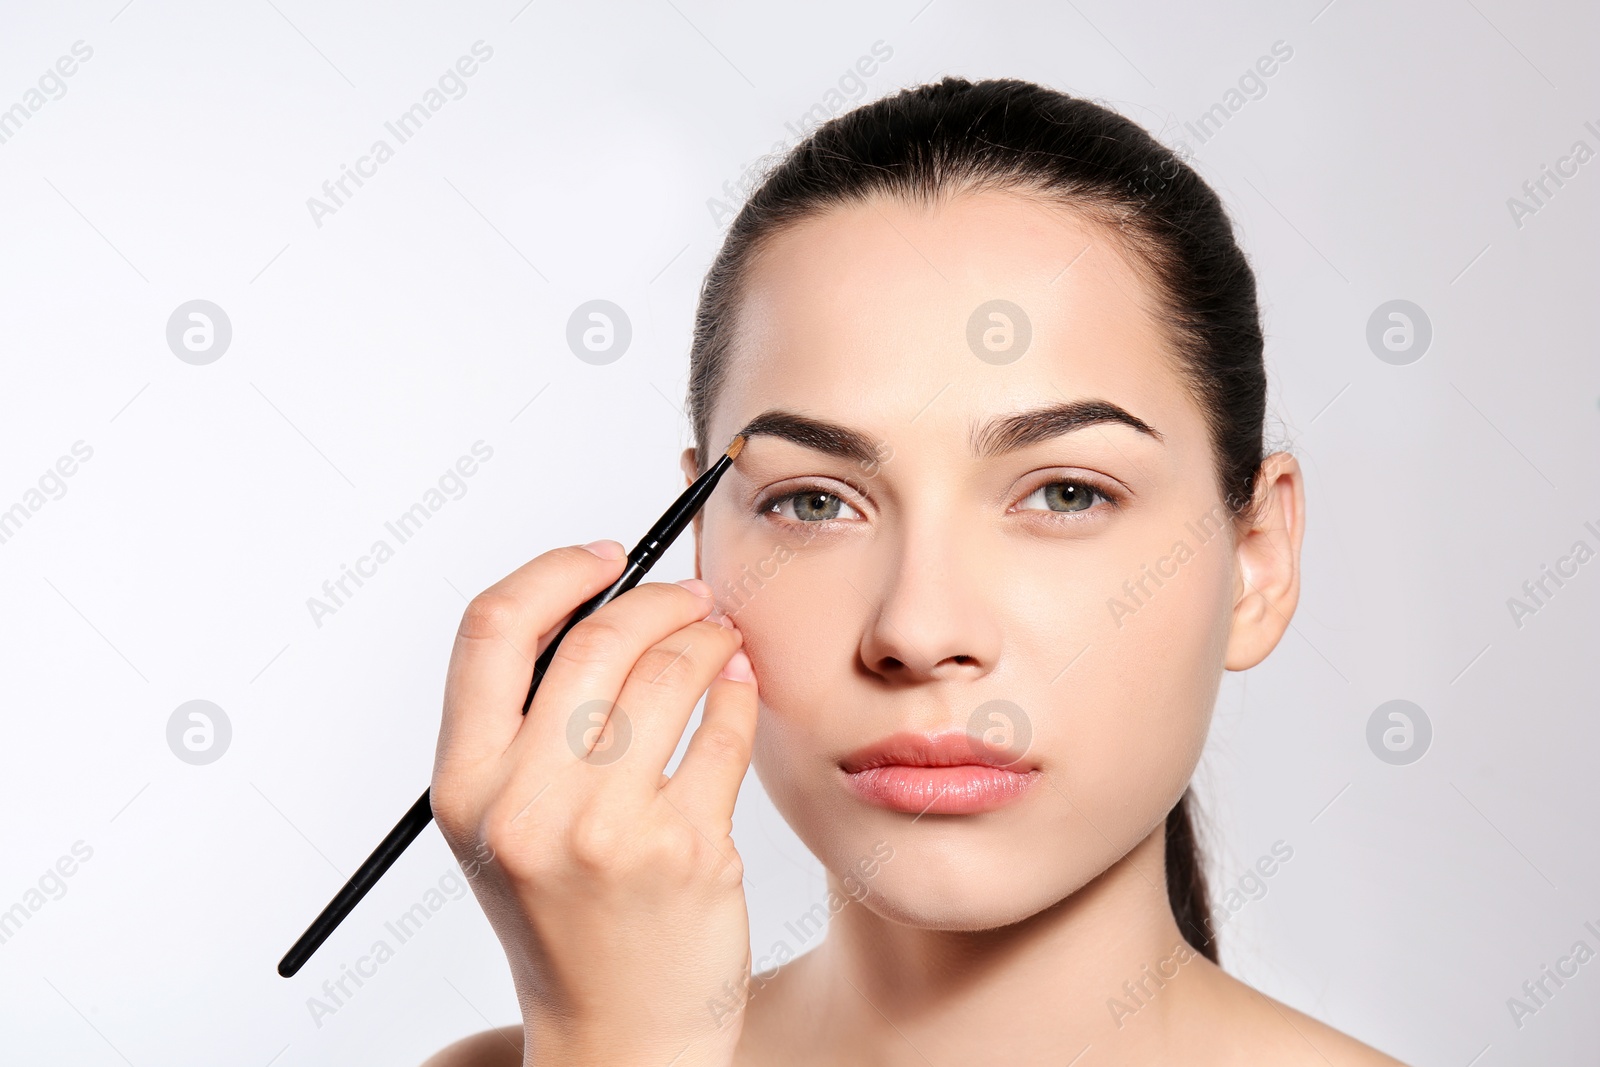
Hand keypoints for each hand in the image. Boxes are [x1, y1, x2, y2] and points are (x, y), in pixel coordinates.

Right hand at [430, 542, 757, 1066]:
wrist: (617, 1033)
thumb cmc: (565, 918)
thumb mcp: (507, 822)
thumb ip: (529, 721)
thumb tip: (602, 600)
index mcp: (465, 786)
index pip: (491, 629)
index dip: (555, 571)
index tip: (607, 558)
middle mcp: (525, 807)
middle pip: (596, 638)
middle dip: (658, 598)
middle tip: (691, 595)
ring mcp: (608, 831)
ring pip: (671, 673)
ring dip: (708, 636)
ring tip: (721, 639)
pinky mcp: (687, 851)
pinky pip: (724, 728)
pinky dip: (740, 691)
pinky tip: (741, 688)